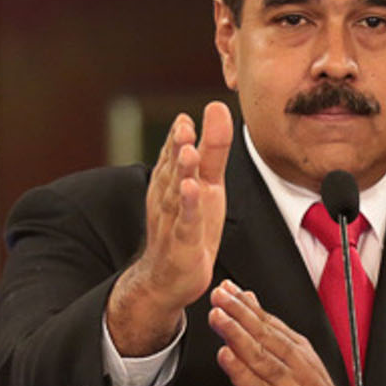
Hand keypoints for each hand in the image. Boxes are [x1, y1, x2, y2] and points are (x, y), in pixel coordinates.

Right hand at [106, 101, 232, 354]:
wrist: (168, 278)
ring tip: (189, 152)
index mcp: (173, 182)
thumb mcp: (209, 183)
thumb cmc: (189, 226)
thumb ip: (213, 147)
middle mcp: (168, 198)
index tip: (186, 118)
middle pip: (173, 170)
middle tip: (184, 126)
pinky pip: (186, 223)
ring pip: (177, 194)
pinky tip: (192, 190)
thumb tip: (216, 106)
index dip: (178, 137)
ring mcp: (173, 221)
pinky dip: (188, 207)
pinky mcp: (183, 244)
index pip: (173, 154)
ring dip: (182, 173)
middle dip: (177, 148)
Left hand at [209, 280, 360, 385]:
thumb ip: (275, 335)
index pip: (270, 322)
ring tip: (218, 318)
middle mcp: (296, 366)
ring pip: (260, 356)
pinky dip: (241, 372)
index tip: (227, 289)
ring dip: (237, 335)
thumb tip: (251, 302)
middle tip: (219, 296)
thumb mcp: (303, 364)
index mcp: (301, 353)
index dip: (247, 304)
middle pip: (265, 334)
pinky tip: (226, 358)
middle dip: (239, 312)